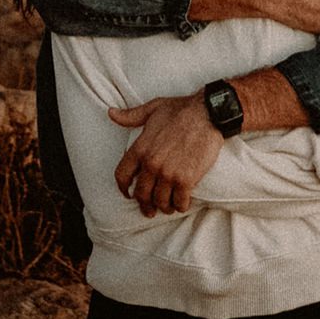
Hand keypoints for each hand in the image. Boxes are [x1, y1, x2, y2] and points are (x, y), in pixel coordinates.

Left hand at [109, 92, 223, 215]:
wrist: (208, 113)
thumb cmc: (181, 110)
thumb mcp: (152, 109)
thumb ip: (131, 116)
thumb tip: (111, 113)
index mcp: (140, 148)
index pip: (122, 176)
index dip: (124, 188)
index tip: (129, 194)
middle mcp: (151, 164)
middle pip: (141, 194)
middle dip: (145, 204)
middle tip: (150, 209)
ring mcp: (168, 173)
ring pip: (160, 201)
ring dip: (164, 207)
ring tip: (168, 207)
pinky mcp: (186, 179)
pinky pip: (180, 202)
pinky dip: (180, 205)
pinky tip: (182, 203)